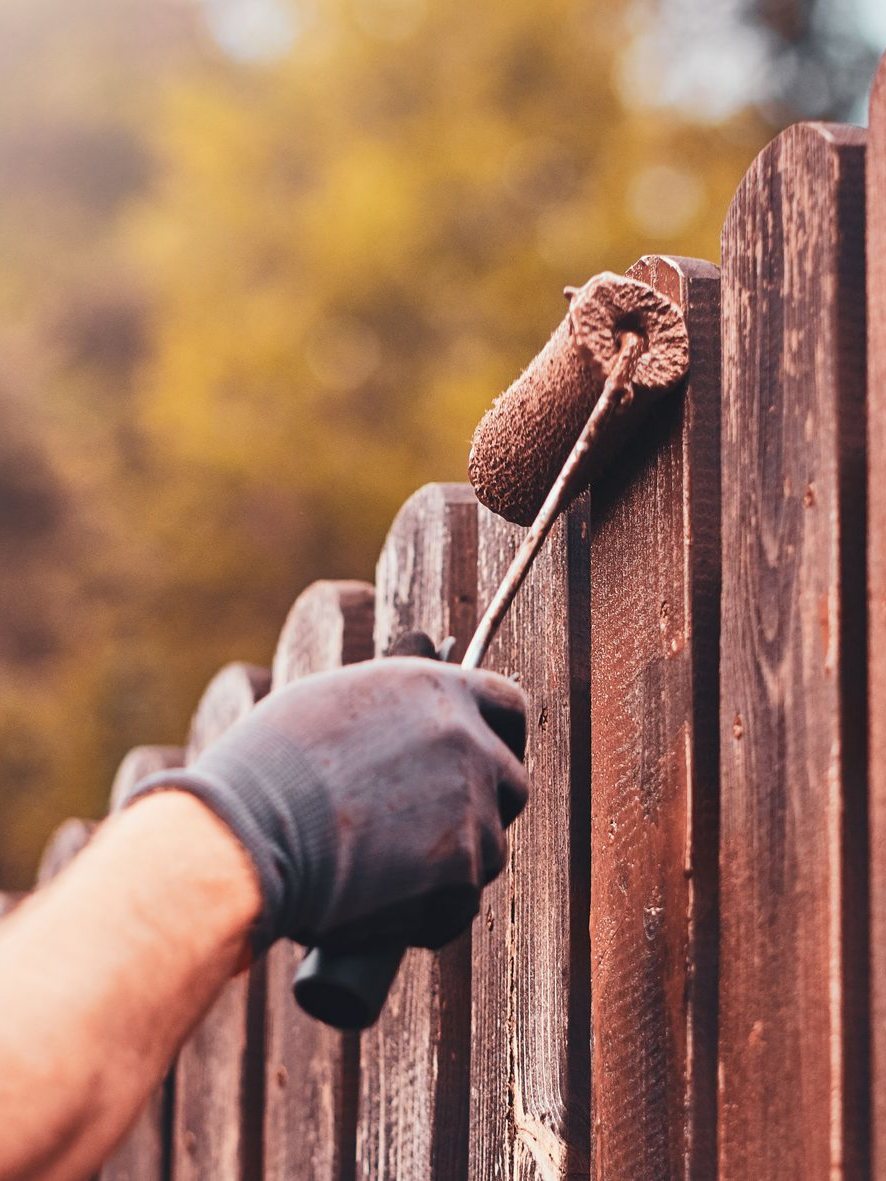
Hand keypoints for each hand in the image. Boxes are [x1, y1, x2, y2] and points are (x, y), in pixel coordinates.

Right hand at [125, 657, 526, 953]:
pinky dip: (429, 913)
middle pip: (511, 782)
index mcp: (439, 690)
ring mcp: (472, 811)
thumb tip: (404, 726)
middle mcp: (468, 743)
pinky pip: (461, 903)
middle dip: (484, 805)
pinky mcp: (461, 877)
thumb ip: (389, 712)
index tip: (489, 754)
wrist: (247, 836)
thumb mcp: (334, 705)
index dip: (501, 734)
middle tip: (430, 826)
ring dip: (453, 862)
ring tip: (383, 872)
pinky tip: (379, 908)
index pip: (508, 705)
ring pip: (488, 847)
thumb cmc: (268, 767)